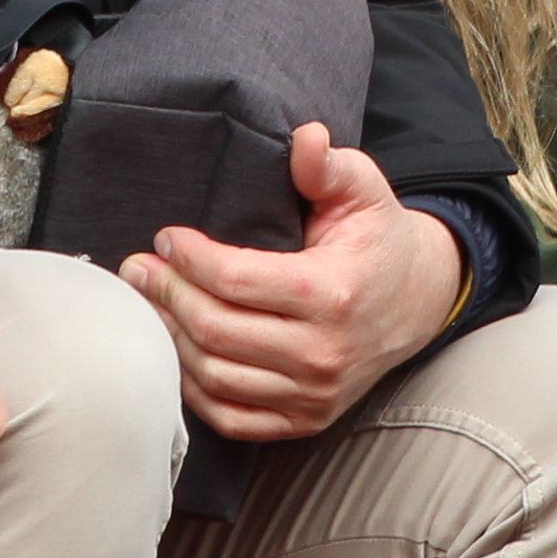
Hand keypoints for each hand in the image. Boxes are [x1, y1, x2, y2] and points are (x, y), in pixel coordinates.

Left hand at [120, 128, 465, 441]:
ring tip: (151, 304)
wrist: (418, 300)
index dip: (189, 258)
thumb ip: (327, 165)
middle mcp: (324, 353)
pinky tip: (179, 350)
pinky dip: (195, 389)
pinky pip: (231, 417)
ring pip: (215, 376)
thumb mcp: (362, 189)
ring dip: (171, 339)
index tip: (167, 237)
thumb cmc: (377, 238)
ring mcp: (315, 395)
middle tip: (138, 269)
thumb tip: (304, 137)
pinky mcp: (306, 420)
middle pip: (215, 331)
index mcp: (333, 293)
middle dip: (166, 296)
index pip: (235, 281)